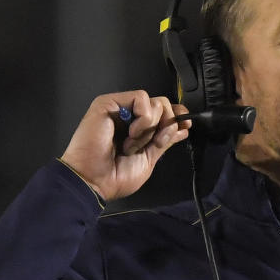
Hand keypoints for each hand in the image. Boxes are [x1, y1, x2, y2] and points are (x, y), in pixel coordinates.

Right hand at [60, 91, 190, 200]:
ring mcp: (119, 108)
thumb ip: (164, 140)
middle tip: (151, 145)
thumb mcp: (149, 159)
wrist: (94, 181)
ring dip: (150, 128)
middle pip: (163, 105)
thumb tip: (182, 128)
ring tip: (132, 144)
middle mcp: (129, 116)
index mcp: (138, 129)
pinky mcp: (109, 102)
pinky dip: (143, 119)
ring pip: (155, 102)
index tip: (185, 126)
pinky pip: (141, 98)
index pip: (164, 112)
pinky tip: (130, 134)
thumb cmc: (115, 176)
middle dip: (165, 127)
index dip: (177, 116)